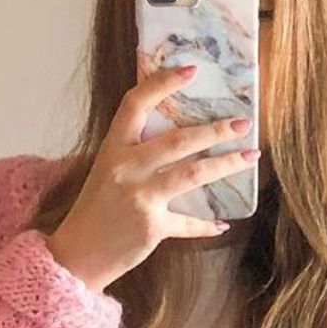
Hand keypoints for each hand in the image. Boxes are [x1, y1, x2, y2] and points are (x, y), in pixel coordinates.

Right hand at [45, 65, 260, 294]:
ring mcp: (141, 199)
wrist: (76, 256)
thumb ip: (134, 155)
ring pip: (193, 174)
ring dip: (226, 164)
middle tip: (243, 123)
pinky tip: (223, 223)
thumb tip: (177, 140)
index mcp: (113, 149)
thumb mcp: (106, 172)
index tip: (191, 71)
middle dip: (215, 130)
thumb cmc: (94, 212)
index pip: (135, 104)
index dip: (163, 84)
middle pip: (178, 141)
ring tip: (250, 156)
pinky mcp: (152, 228)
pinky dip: (208, 225)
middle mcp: (126, 169)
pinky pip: (189, 224)